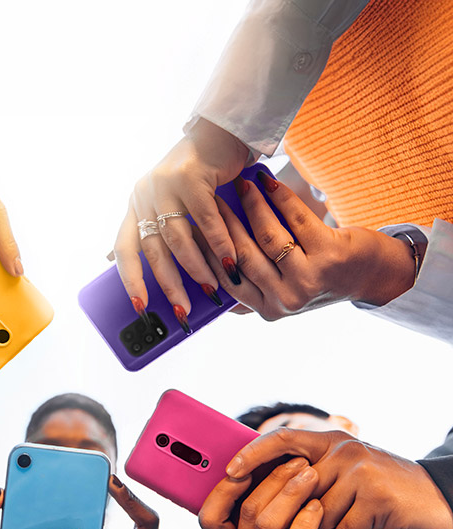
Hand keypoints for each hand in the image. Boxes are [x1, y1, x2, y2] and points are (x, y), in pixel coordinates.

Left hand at [114, 120, 246, 315]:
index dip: (130, 280)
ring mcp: (165, 184)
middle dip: (169, 285)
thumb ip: (153, 231)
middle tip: (182, 309)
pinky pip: (204, 220)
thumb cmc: (199, 175)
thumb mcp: (170, 204)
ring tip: (210, 287)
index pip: (124, 249)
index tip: (140, 306)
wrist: (222, 133)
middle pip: (153, 250)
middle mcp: (144, 195)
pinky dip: (218, 243)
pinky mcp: (190, 176)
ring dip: (196, 267)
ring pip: (178, 238)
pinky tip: (229, 261)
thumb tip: (115, 260)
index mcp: (136, 205)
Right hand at [201, 458, 361, 528]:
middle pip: (245, 513)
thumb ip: (258, 520)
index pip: (208, 517)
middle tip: (297, 462)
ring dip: (291, 494)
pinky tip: (318, 506)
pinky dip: (305, 520)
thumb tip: (257, 466)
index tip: (250, 462)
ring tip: (311, 476)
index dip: (225, 488)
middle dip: (272, 480)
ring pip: (266, 526)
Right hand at [207, 171, 413, 318]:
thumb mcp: (281, 293)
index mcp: (268, 310)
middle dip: (224, 223)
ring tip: (240, 184)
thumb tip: (207, 276)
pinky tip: (267, 181)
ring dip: (251, 205)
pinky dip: (280, 197)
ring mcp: (308, 279)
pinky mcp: (329, 254)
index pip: (228, 278)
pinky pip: (296, 219)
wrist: (370, 276)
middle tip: (211, 198)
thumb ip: (250, 291)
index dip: (209, 250)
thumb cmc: (319, 278)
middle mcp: (286, 299)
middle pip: (242, 256)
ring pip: (267, 236)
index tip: (195, 224)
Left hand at [225, 428, 452, 528]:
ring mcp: (360, 470)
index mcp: (329, 441)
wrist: (440, 504)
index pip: (281, 438)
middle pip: (295, 488)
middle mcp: (343, 449)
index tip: (230, 473)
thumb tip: (258, 497)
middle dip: (293, 521)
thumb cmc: (381, 498)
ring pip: (318, 514)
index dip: (253, 453)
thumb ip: (310, 480)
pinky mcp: (377, 495)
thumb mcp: (344, 479)